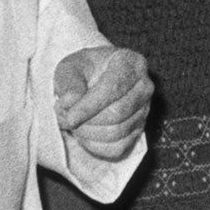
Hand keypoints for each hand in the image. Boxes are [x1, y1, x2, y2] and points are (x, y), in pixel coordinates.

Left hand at [55, 45, 151, 160]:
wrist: (93, 80)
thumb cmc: (83, 71)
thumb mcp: (70, 67)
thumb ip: (69, 83)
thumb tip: (72, 102)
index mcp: (131, 63)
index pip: (113, 88)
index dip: (88, 107)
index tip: (68, 117)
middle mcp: (144, 86)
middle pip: (117, 113)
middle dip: (86, 121)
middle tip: (65, 118)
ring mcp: (144, 110)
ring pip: (117, 132)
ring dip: (88, 134)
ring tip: (72, 124)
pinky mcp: (138, 130)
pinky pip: (118, 147)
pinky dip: (95, 146)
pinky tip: (83, 134)